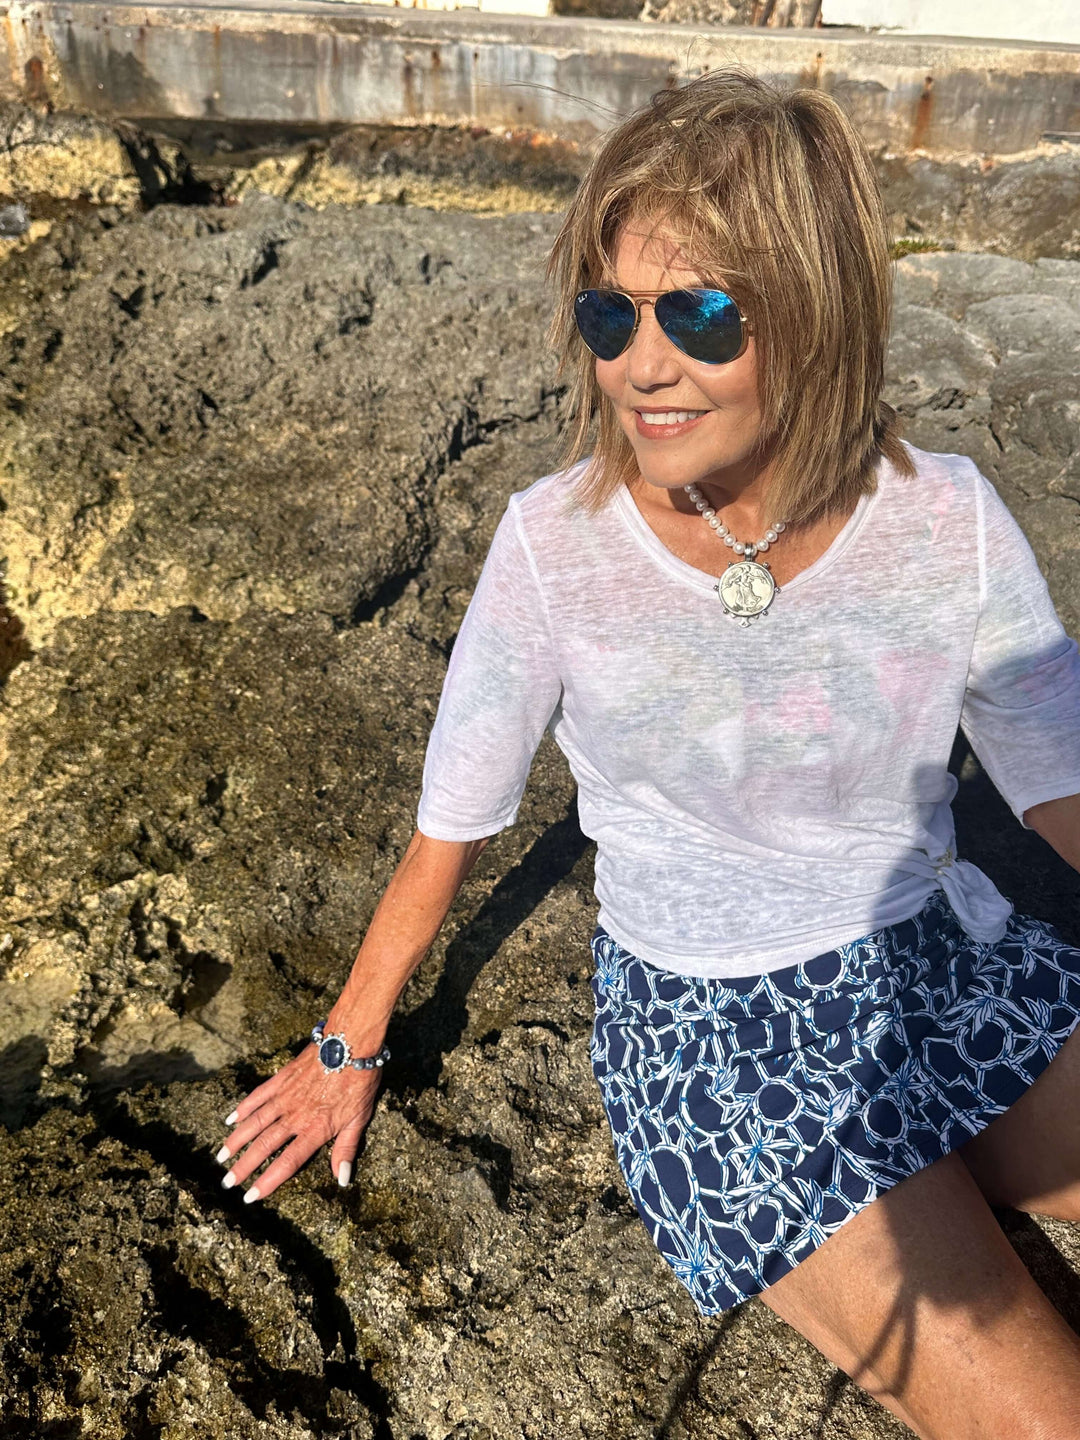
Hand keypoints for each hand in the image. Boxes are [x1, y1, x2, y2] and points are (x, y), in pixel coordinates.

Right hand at [216, 1043, 381, 1201]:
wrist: (351, 1043)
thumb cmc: (359, 1082)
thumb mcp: (360, 1119)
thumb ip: (347, 1148)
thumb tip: (341, 1179)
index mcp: (314, 1130)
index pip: (286, 1162)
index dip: (267, 1181)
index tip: (250, 1196)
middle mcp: (294, 1116)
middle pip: (264, 1146)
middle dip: (244, 1166)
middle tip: (226, 1182)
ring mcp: (285, 1096)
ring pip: (255, 1123)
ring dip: (236, 1141)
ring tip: (221, 1157)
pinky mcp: (281, 1078)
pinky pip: (258, 1096)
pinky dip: (243, 1108)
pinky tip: (231, 1118)